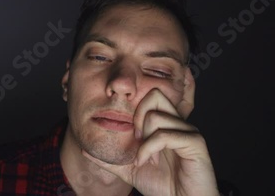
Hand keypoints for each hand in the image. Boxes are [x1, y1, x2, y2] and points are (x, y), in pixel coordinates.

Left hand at [82, 68, 219, 195]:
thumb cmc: (163, 186)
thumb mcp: (130, 170)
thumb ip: (111, 160)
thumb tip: (85, 151)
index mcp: (166, 124)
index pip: (149, 97)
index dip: (134, 112)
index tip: (131, 137)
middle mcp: (178, 123)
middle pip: (155, 94)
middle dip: (138, 116)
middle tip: (135, 140)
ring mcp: (188, 132)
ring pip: (156, 116)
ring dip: (143, 139)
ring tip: (144, 158)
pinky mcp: (195, 144)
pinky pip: (166, 134)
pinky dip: (149, 148)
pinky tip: (147, 162)